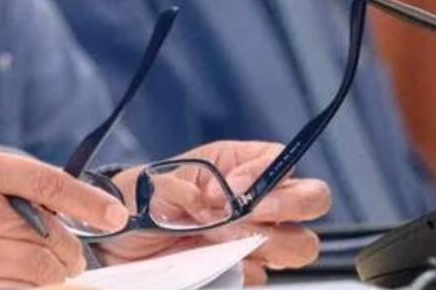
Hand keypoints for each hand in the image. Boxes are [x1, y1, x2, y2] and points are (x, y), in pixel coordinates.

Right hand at [0, 141, 127, 288]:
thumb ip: (4, 175)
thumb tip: (56, 202)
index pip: (44, 182)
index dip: (85, 200)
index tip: (113, 213)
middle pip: (47, 236)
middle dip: (70, 248)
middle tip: (72, 252)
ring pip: (36, 271)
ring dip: (55, 273)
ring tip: (55, 269)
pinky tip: (29, 283)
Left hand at [96, 140, 330, 284]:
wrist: (122, 240)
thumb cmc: (143, 199)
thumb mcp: (159, 182)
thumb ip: (186, 187)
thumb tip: (214, 201)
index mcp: (241, 165)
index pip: (284, 161)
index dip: (271, 174)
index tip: (237, 188)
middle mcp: (259, 200)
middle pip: (313, 201)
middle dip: (288, 209)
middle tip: (245, 216)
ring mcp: (257, 237)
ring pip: (299, 245)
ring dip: (263, 244)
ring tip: (216, 238)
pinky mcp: (245, 269)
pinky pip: (262, 275)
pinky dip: (239, 269)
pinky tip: (208, 259)